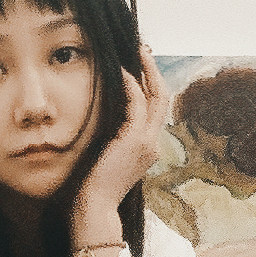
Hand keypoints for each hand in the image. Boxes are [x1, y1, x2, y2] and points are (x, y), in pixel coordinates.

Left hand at [70, 45, 169, 240]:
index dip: (149, 85)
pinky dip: (129, 83)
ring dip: (145, 70)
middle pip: (162, 98)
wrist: (95, 207)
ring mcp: (147, 142)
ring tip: (134, 51)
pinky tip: (119, 71)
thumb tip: (102, 122)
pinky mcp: (135, 140)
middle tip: (142, 49)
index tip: (138, 67)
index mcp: (147, 149)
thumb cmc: (93, 189)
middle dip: (154, 71)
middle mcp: (152, 144)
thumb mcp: (106, 159)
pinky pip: (136, 102)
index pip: (154, 110)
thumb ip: (111, 141)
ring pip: (156, 96)